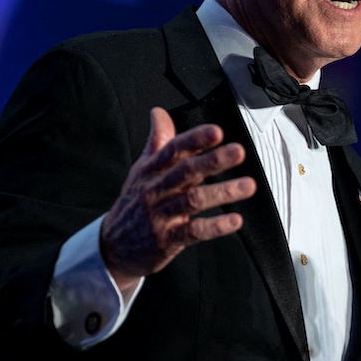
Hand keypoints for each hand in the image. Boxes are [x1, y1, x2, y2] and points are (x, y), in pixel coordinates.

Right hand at [100, 107, 255, 290]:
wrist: (113, 247)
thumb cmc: (133, 204)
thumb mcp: (141, 171)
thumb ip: (157, 142)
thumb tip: (159, 112)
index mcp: (150, 171)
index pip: (173, 150)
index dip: (195, 139)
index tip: (216, 132)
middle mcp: (154, 190)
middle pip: (185, 172)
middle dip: (213, 161)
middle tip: (238, 151)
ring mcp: (160, 216)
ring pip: (193, 200)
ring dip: (222, 192)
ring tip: (247, 185)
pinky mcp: (167, 240)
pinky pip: (193, 232)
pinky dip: (215, 226)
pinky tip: (235, 220)